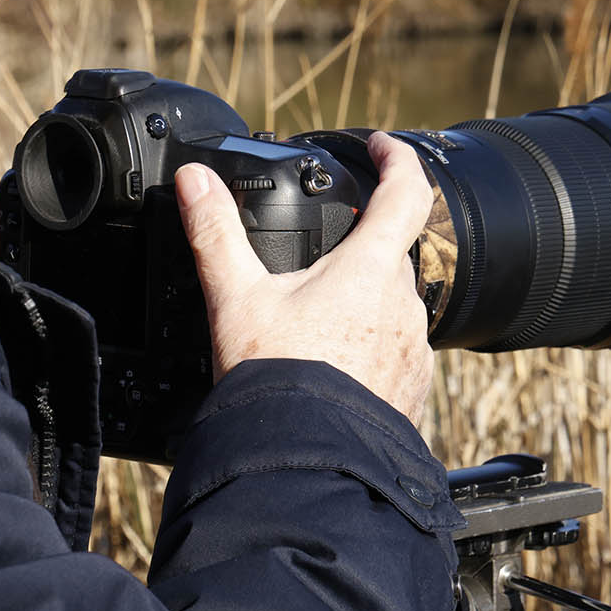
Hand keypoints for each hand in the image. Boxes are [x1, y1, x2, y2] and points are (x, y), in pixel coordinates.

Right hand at [175, 132, 434, 424]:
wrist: (306, 464)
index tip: (380, 146)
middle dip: (360, 251)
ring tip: (316, 323)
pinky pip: (397, 354)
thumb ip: (216, 234)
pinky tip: (333, 367)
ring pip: (394, 307)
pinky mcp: (413, 390)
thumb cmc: (278, 381)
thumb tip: (196, 182)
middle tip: (320, 258)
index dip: (396, 158)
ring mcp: (414, 350)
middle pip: (392, 255)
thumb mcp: (236, 298)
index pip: (405, 191)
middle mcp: (404, 304)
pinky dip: (370, 350)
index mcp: (371, 268)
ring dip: (364, 305)